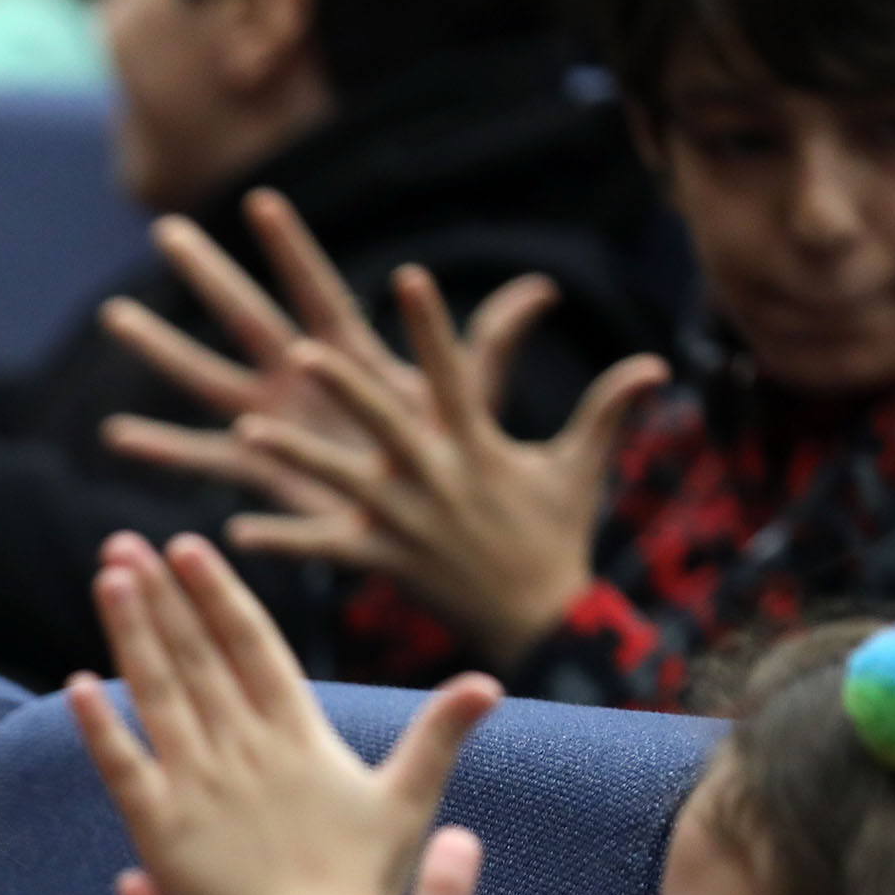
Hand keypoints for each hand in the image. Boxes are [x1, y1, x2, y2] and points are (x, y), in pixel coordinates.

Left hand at [69, 530, 498, 894]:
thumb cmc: (361, 885)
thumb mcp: (407, 802)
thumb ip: (439, 737)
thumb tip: (490, 683)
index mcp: (297, 736)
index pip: (252, 647)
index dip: (218, 595)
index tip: (188, 549)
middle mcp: (243, 749)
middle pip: (197, 657)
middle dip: (162, 596)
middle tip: (126, 543)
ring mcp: (198, 785)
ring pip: (158, 694)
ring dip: (131, 634)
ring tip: (109, 580)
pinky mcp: (160, 827)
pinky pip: (122, 766)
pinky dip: (100, 726)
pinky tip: (78, 684)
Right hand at [100, 191, 552, 521]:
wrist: (434, 531)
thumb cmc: (452, 459)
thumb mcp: (469, 400)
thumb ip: (492, 346)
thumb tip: (542, 290)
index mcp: (350, 357)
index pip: (317, 290)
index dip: (292, 248)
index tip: (262, 199)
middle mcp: (302, 381)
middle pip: (248, 318)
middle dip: (210, 275)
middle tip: (168, 228)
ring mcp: (274, 423)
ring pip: (209, 377)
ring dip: (164, 348)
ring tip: (117, 315)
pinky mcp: (263, 473)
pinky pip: (204, 459)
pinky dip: (165, 450)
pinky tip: (118, 435)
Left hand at [202, 263, 665, 667]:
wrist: (540, 619)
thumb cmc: (556, 533)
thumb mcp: (581, 468)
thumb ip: (608, 409)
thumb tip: (655, 363)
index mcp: (477, 446)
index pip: (453, 374)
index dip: (432, 326)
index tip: (410, 276)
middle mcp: (437, 479)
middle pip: (386, 425)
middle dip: (348, 388)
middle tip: (304, 350)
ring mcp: (406, 522)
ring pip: (343, 483)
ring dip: (297, 457)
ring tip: (247, 430)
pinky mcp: (384, 561)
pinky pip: (328, 551)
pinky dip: (287, 543)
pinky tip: (239, 531)